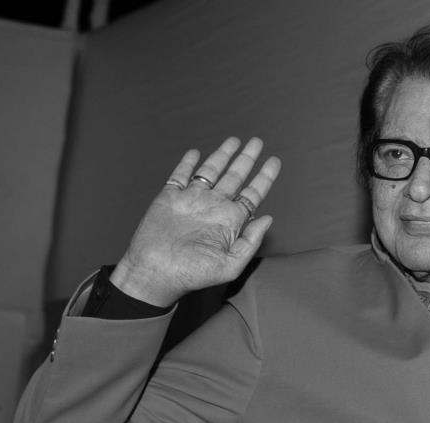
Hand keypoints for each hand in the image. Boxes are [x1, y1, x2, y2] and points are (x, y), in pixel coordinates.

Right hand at [110, 137, 280, 306]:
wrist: (154, 273)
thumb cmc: (192, 274)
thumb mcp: (230, 264)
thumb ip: (250, 241)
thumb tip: (268, 219)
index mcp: (230, 221)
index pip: (252, 194)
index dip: (264, 177)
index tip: (275, 161)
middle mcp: (213, 207)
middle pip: (235, 176)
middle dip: (246, 159)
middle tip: (257, 142)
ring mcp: (192, 200)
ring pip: (210, 171)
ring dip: (222, 155)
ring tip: (234, 140)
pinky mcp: (170, 197)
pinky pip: (180, 175)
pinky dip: (187, 163)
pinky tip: (196, 152)